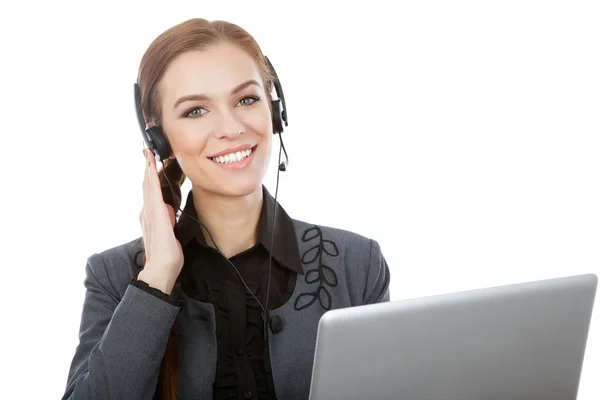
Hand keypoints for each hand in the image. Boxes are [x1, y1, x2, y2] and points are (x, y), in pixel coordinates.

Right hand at [139, 148, 183, 279]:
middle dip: (146, 168)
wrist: (162, 268)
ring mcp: (150, 213)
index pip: (151, 193)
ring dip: (147, 169)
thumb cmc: (167, 254)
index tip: (150, 163)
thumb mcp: (170, 232)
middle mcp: (147, 212)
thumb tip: (169, 209)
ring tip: (147, 155)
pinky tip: (150, 169)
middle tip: (146, 152)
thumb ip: (168, 220)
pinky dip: (150, 179)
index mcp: (151, 217)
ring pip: (148, 186)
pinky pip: (153, 192)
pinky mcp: (156, 214)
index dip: (150, 177)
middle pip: (147, 186)